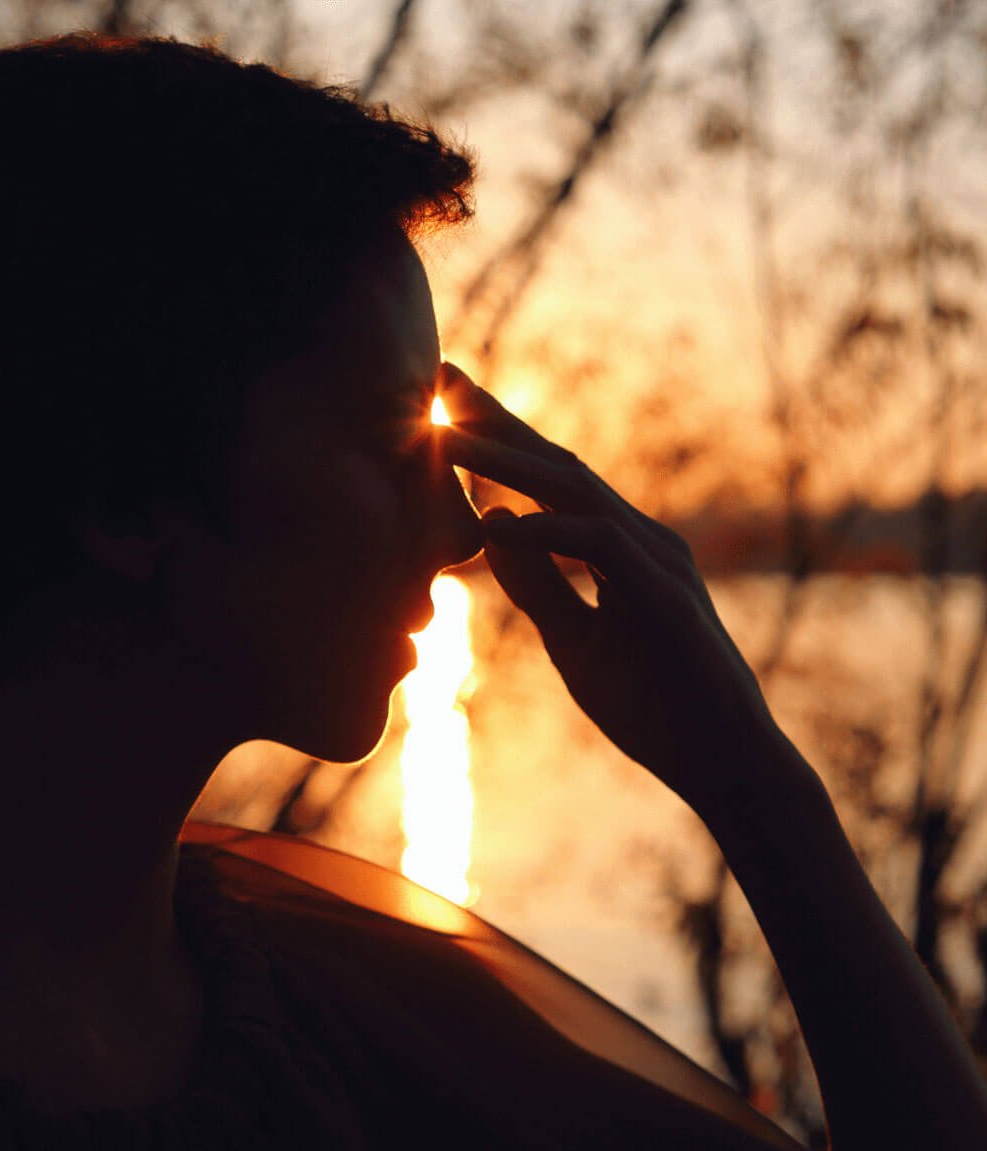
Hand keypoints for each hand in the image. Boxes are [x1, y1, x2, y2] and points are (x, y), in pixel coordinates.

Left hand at [433, 362, 790, 812]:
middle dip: (498, 422)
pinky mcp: (665, 599)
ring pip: (576, 493)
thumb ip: (537, 584)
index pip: (549, 481)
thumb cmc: (652, 705)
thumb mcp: (574, 640)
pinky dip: (546, 533)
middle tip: (439, 377)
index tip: (441, 405)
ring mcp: (659, 563)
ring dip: (508, 461)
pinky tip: (497, 523)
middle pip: (559, 466)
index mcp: (618, 548)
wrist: (721, 763)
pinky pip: (599, 550)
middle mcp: (641, 540)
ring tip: (447, 435)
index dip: (496, 440)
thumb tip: (491, 527)